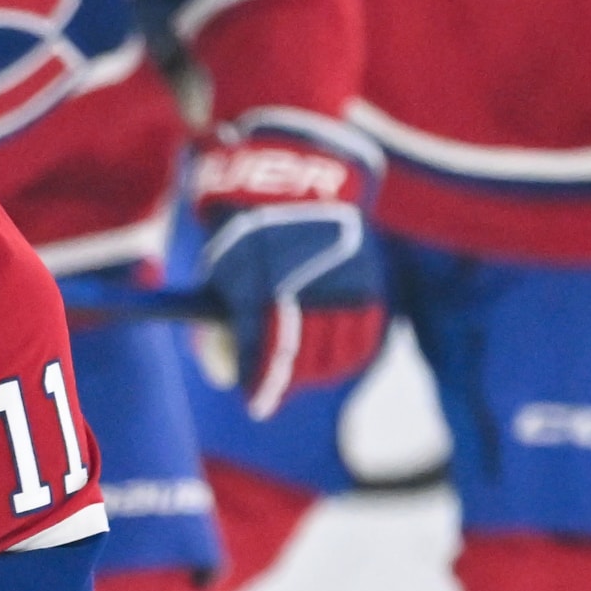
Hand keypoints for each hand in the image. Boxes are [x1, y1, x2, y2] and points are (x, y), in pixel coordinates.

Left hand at [190, 115, 384, 418]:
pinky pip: (364, 337)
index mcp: (267, 286)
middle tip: (274, 390)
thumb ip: (225, 325)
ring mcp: (343, 286)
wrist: (297, 184)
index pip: (267, 353)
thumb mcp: (224, 276)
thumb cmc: (248, 237)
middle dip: (286, 381)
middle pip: (304, 360)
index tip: (255, 406)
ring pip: (337, 354)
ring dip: (317, 373)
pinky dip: (348, 356)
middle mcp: (310, 288)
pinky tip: (332, 361)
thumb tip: (222, 374)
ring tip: (302, 374)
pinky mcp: (368, 283)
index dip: (261, 386)